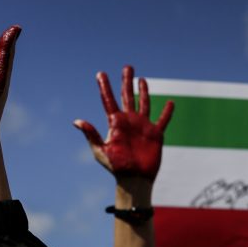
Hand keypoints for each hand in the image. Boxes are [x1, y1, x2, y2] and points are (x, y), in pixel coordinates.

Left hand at [74, 65, 174, 179]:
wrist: (134, 179)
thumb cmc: (116, 167)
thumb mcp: (101, 150)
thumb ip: (92, 134)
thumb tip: (77, 121)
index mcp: (115, 123)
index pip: (109, 100)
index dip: (104, 87)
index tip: (100, 74)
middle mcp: (129, 121)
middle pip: (128, 96)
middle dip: (126, 81)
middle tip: (127, 66)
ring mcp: (143, 126)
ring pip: (144, 104)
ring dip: (144, 91)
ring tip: (142, 79)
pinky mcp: (155, 134)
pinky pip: (163, 120)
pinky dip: (167, 112)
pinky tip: (170, 103)